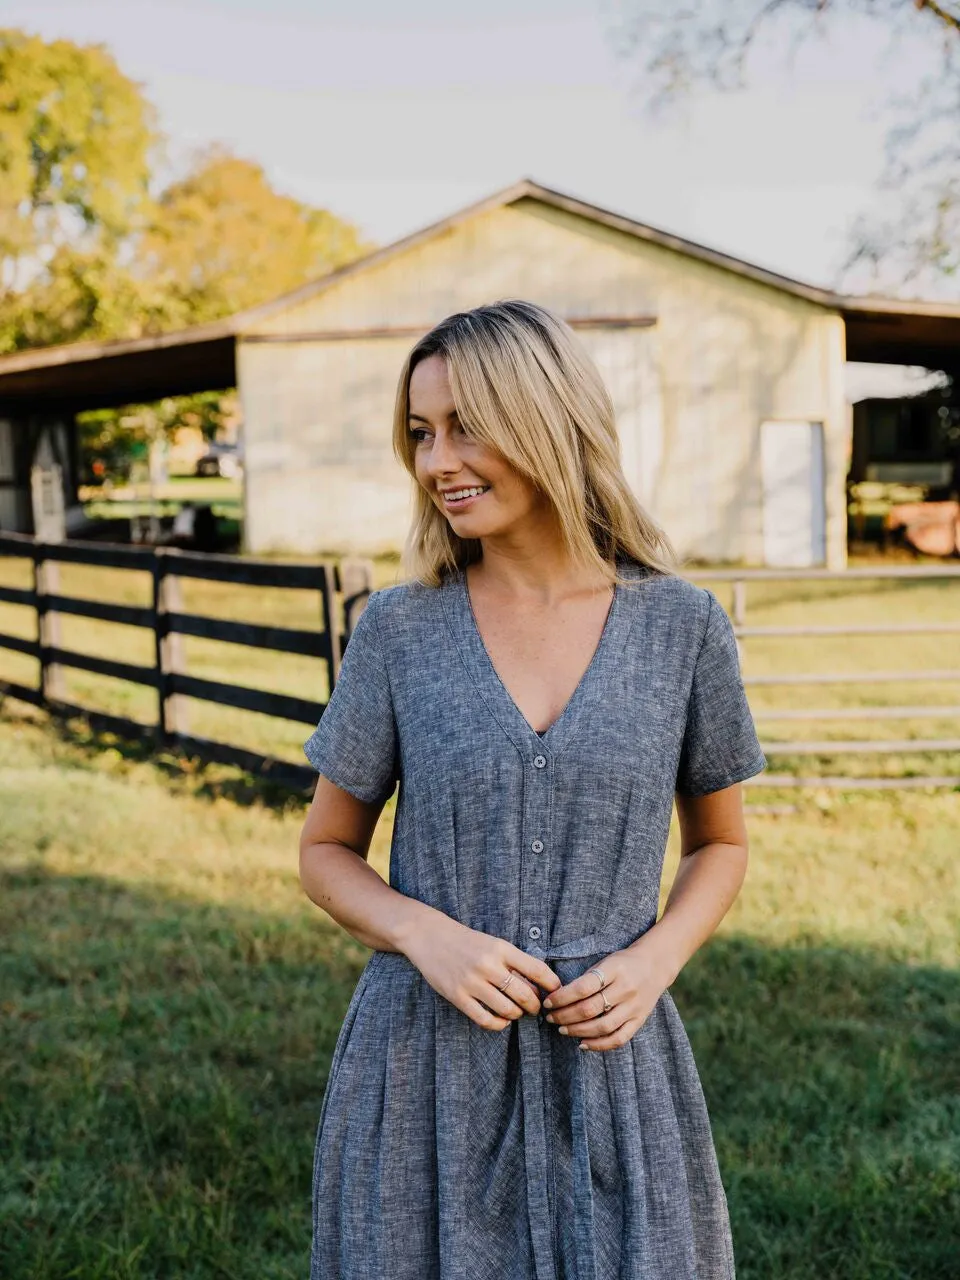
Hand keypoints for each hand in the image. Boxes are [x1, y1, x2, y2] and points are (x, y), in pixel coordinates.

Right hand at [402, 914, 560, 1031]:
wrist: (430, 936)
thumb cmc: (467, 941)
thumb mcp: (493, 943)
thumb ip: (513, 962)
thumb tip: (539, 986)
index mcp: (501, 948)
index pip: (537, 970)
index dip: (552, 985)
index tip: (556, 992)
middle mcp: (488, 965)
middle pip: (525, 995)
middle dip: (535, 1006)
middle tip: (535, 1008)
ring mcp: (472, 982)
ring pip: (507, 1010)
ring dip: (517, 1015)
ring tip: (516, 1012)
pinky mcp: (457, 996)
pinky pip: (485, 1019)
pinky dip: (499, 1024)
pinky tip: (501, 1020)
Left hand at [541, 933, 675, 1050]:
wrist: (656, 965)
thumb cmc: (624, 962)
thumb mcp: (606, 961)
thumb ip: (588, 978)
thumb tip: (559, 997)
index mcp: (615, 969)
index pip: (583, 987)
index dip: (562, 997)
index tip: (548, 1002)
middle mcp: (626, 989)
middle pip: (590, 1009)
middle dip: (565, 1016)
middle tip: (550, 1018)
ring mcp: (634, 1007)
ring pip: (602, 1026)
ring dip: (578, 1031)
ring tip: (562, 1030)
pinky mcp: (640, 1020)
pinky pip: (619, 1038)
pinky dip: (599, 1045)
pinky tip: (582, 1043)